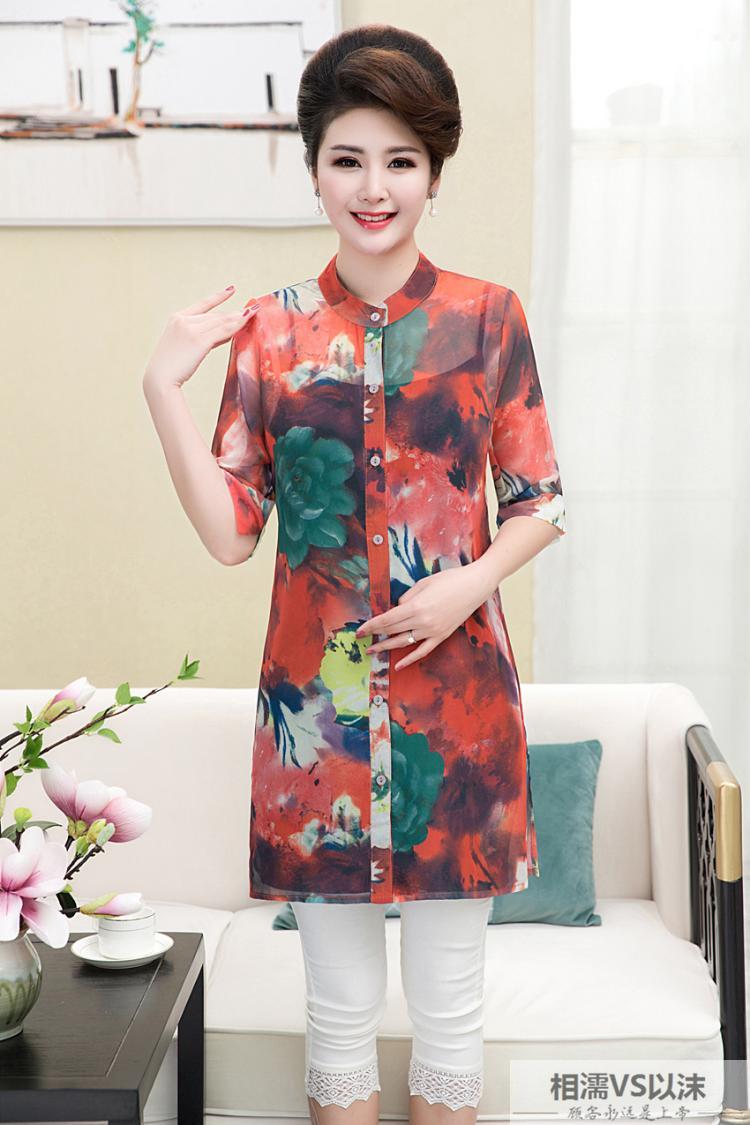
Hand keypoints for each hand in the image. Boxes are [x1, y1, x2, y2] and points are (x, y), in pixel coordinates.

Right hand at [142, 284, 259, 392]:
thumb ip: (203, 338)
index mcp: (176, 318)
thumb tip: (226, 334)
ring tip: (254, 313)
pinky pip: (223, 331)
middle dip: (234, 314)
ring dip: (239, 318)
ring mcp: (191, 329)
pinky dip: (236, 326)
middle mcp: (183, 320)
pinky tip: (246, 321)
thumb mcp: (184, 346)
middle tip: (252, 311)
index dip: (218, 297)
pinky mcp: (199, 340)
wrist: (160, 379)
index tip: (231, 290)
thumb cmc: (172, 367)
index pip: (203, 305)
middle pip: (215, 316)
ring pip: (221, 322)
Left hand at [355, 564, 487, 670]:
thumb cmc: (449, 580)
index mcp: (416, 606)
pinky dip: (410, 659)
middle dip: (375, 635)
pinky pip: (423, 651)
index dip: (371, 626)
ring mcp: (433, 631)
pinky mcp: (442, 636)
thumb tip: (396, 609)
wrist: (475, 586)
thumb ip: (407, 598)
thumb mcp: (423, 584)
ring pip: (404, 642)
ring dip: (386, 647)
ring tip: (373, 651)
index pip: (387, 620)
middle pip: (392, 631)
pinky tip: (399, 665)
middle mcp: (423, 621)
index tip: (359, 631)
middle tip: (361, 639)